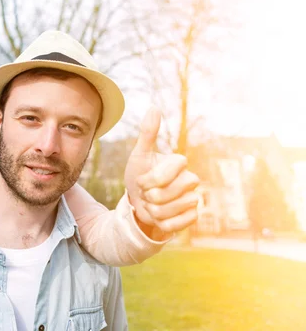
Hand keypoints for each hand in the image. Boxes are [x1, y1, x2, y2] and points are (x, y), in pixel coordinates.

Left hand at [124, 107, 199, 236]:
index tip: (141, 180)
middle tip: (146, 193)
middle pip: (167, 194)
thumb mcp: (139, 155)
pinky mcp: (193, 217)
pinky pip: (176, 225)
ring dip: (153, 211)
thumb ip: (148, 133)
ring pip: (170, 210)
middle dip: (148, 197)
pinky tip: (160, 217)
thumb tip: (154, 107)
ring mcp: (194, 199)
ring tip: (152, 204)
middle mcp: (191, 179)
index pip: (165, 174)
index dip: (148, 181)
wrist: (139, 202)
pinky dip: (162, 223)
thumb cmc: (139, 175)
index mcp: (179, 162)